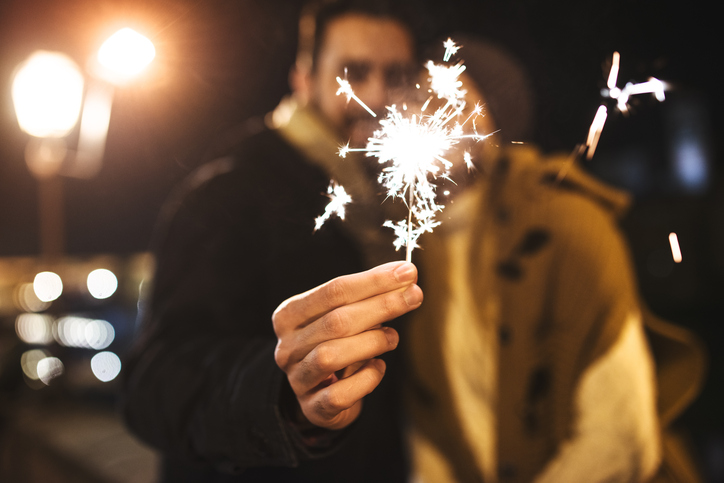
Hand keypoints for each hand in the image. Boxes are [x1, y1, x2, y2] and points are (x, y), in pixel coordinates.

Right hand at [272, 261, 422, 429]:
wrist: (321, 394)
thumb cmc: (338, 344)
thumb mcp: (345, 316)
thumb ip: (370, 297)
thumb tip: (406, 276)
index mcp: (290, 315)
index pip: (333, 291)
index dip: (373, 281)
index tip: (407, 272)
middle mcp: (287, 346)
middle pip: (336, 321)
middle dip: (382, 306)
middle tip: (415, 296)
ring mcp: (297, 378)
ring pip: (331, 355)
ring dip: (371, 342)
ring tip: (393, 337)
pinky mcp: (313, 408)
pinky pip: (340, 394)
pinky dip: (366, 379)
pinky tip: (379, 367)